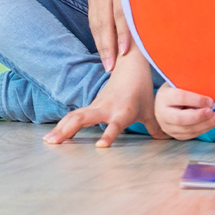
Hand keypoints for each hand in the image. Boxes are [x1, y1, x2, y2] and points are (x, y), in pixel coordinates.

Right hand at [43, 51, 167, 147]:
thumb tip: (166, 140)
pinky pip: (74, 116)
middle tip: (55, 143)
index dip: (108, 135)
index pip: (115, 125)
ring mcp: (96, 106)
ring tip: (48, 142)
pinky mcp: (90, 106)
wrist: (131, 67)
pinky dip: (61, 126)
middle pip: (86, 118)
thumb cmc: (142, 91)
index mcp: (123, 111)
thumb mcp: (151, 110)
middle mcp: (107, 109)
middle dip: (71, 130)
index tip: (100, 147)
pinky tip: (50, 138)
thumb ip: (156, 127)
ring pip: (76, 116)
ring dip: (62, 128)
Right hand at [88, 0, 134, 72]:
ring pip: (97, 23)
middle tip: (112, 67)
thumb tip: (170, 7)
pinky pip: (92, 18)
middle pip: (106, 22)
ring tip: (107, 64)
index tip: (127, 51)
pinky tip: (101, 48)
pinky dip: (96, 35)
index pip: (122, 12)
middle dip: (109, 46)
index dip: (124, 33)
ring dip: (101, 45)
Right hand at [154, 84, 214, 139]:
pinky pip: (189, 135)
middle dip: (199, 117)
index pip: (180, 98)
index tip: (211, 101)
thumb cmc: (177, 88)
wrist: (164, 101)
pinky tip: (213, 123)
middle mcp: (162, 114)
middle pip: (181, 119)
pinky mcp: (173, 134)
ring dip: (205, 125)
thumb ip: (193, 84)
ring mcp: (167, 126)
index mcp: (164, 96)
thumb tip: (213, 82)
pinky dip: (203, 129)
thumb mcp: (181, 82)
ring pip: (186, 129)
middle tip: (214, 113)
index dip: (196, 100)